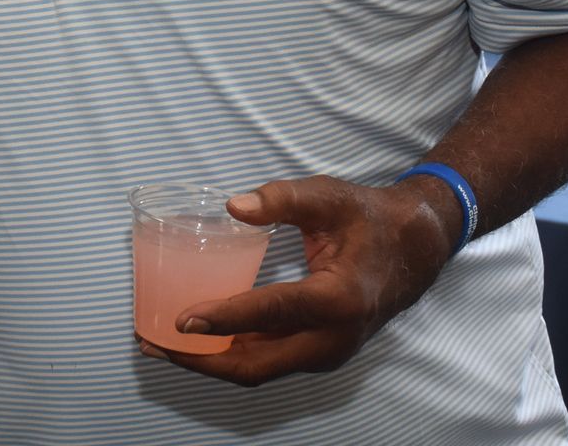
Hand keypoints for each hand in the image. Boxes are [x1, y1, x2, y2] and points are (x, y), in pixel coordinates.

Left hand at [136, 174, 455, 386]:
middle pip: (256, 364)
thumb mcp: (330, 197)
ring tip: (161, 345)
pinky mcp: (319, 351)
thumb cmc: (370, 219)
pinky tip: (198, 341)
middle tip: (152, 341)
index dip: (224, 319)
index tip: (181, 320)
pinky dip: (230, 355)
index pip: (270, 315)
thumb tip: (232, 205)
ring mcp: (327, 352)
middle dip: (201, 358)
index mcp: (338, 299)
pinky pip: (268, 362)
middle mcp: (332, 338)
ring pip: (260, 370)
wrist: (415, 248)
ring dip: (210, 361)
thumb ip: (283, 199)